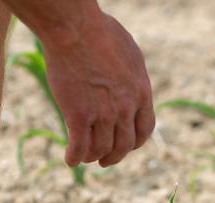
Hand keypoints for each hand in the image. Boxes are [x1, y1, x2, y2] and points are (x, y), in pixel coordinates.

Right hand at [41, 9, 154, 167]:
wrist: (75, 28)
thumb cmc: (100, 32)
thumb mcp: (130, 53)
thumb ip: (132, 75)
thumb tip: (131, 83)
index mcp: (141, 92)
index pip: (144, 130)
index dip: (135, 143)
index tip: (127, 146)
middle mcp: (125, 108)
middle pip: (123, 145)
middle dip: (114, 156)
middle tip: (104, 161)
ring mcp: (102, 113)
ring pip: (100, 148)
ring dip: (93, 157)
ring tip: (85, 158)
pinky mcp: (78, 115)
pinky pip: (79, 146)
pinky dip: (74, 157)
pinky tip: (70, 160)